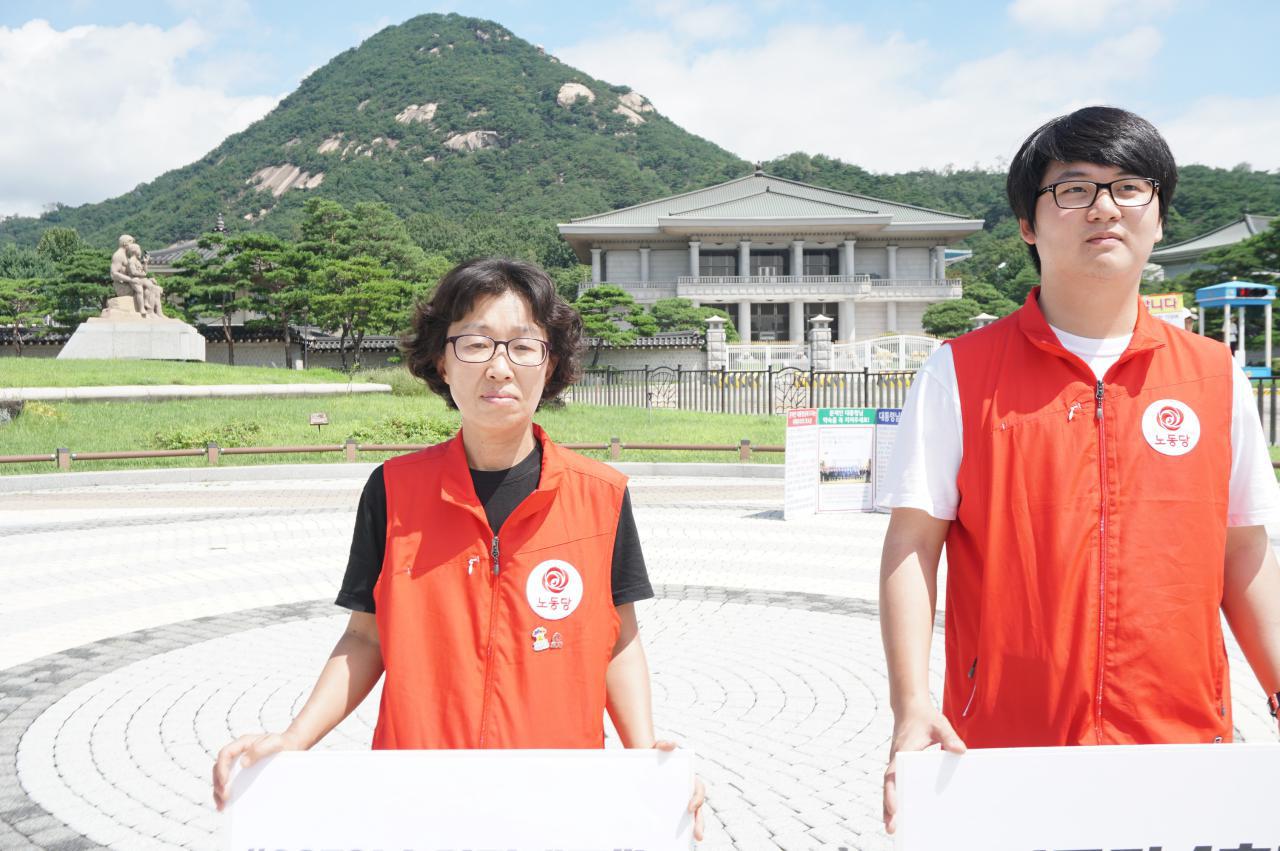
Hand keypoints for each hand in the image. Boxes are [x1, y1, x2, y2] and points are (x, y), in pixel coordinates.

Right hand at [211, 730, 302, 810]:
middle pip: (219, 767)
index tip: (225, 782)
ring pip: (221, 777)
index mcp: (242, 743)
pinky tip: (226, 805)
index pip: (225, 754)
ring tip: (222, 805)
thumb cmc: (282, 743)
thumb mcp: (274, 743)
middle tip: (225, 797)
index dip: (222, 768)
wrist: (291, 746)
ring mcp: (238, 763)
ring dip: (218, 792)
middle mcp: (238, 753)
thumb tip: (243, 763)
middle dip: (219, 783)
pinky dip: (225, 794)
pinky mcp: (242, 773)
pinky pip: (229, 783)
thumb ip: (259, 750)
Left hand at [655, 739, 704, 841]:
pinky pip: (677, 819)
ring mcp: (679, 800)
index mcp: (689, 778)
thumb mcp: (658, 747)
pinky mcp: (669, 806)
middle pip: (697, 809)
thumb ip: (664, 744)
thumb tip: (672, 744)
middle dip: (699, 822)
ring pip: (690, 817)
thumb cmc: (654, 754)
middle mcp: (687, 791)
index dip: (697, 799)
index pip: (698, 790)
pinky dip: (679, 829)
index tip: (690, 807)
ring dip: (693, 829)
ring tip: (692, 840)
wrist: (644, 761)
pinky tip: (672, 839)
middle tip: (699, 835)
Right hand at [882, 706, 964, 834]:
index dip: (892, 793)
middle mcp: (895, 760)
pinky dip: (895, 798)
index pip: (892, 776)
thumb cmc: (925, 718)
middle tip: (891, 829)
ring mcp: (896, 764)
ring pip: (890, 788)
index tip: (894, 808)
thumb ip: (949, 737)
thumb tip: (961, 750)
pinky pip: (895, 784)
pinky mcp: (900, 765)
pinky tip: (900, 812)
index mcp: (902, 752)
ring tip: (892, 828)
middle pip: (888, 788)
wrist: (910, 708)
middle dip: (888, 808)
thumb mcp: (939, 724)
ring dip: (890, 807)